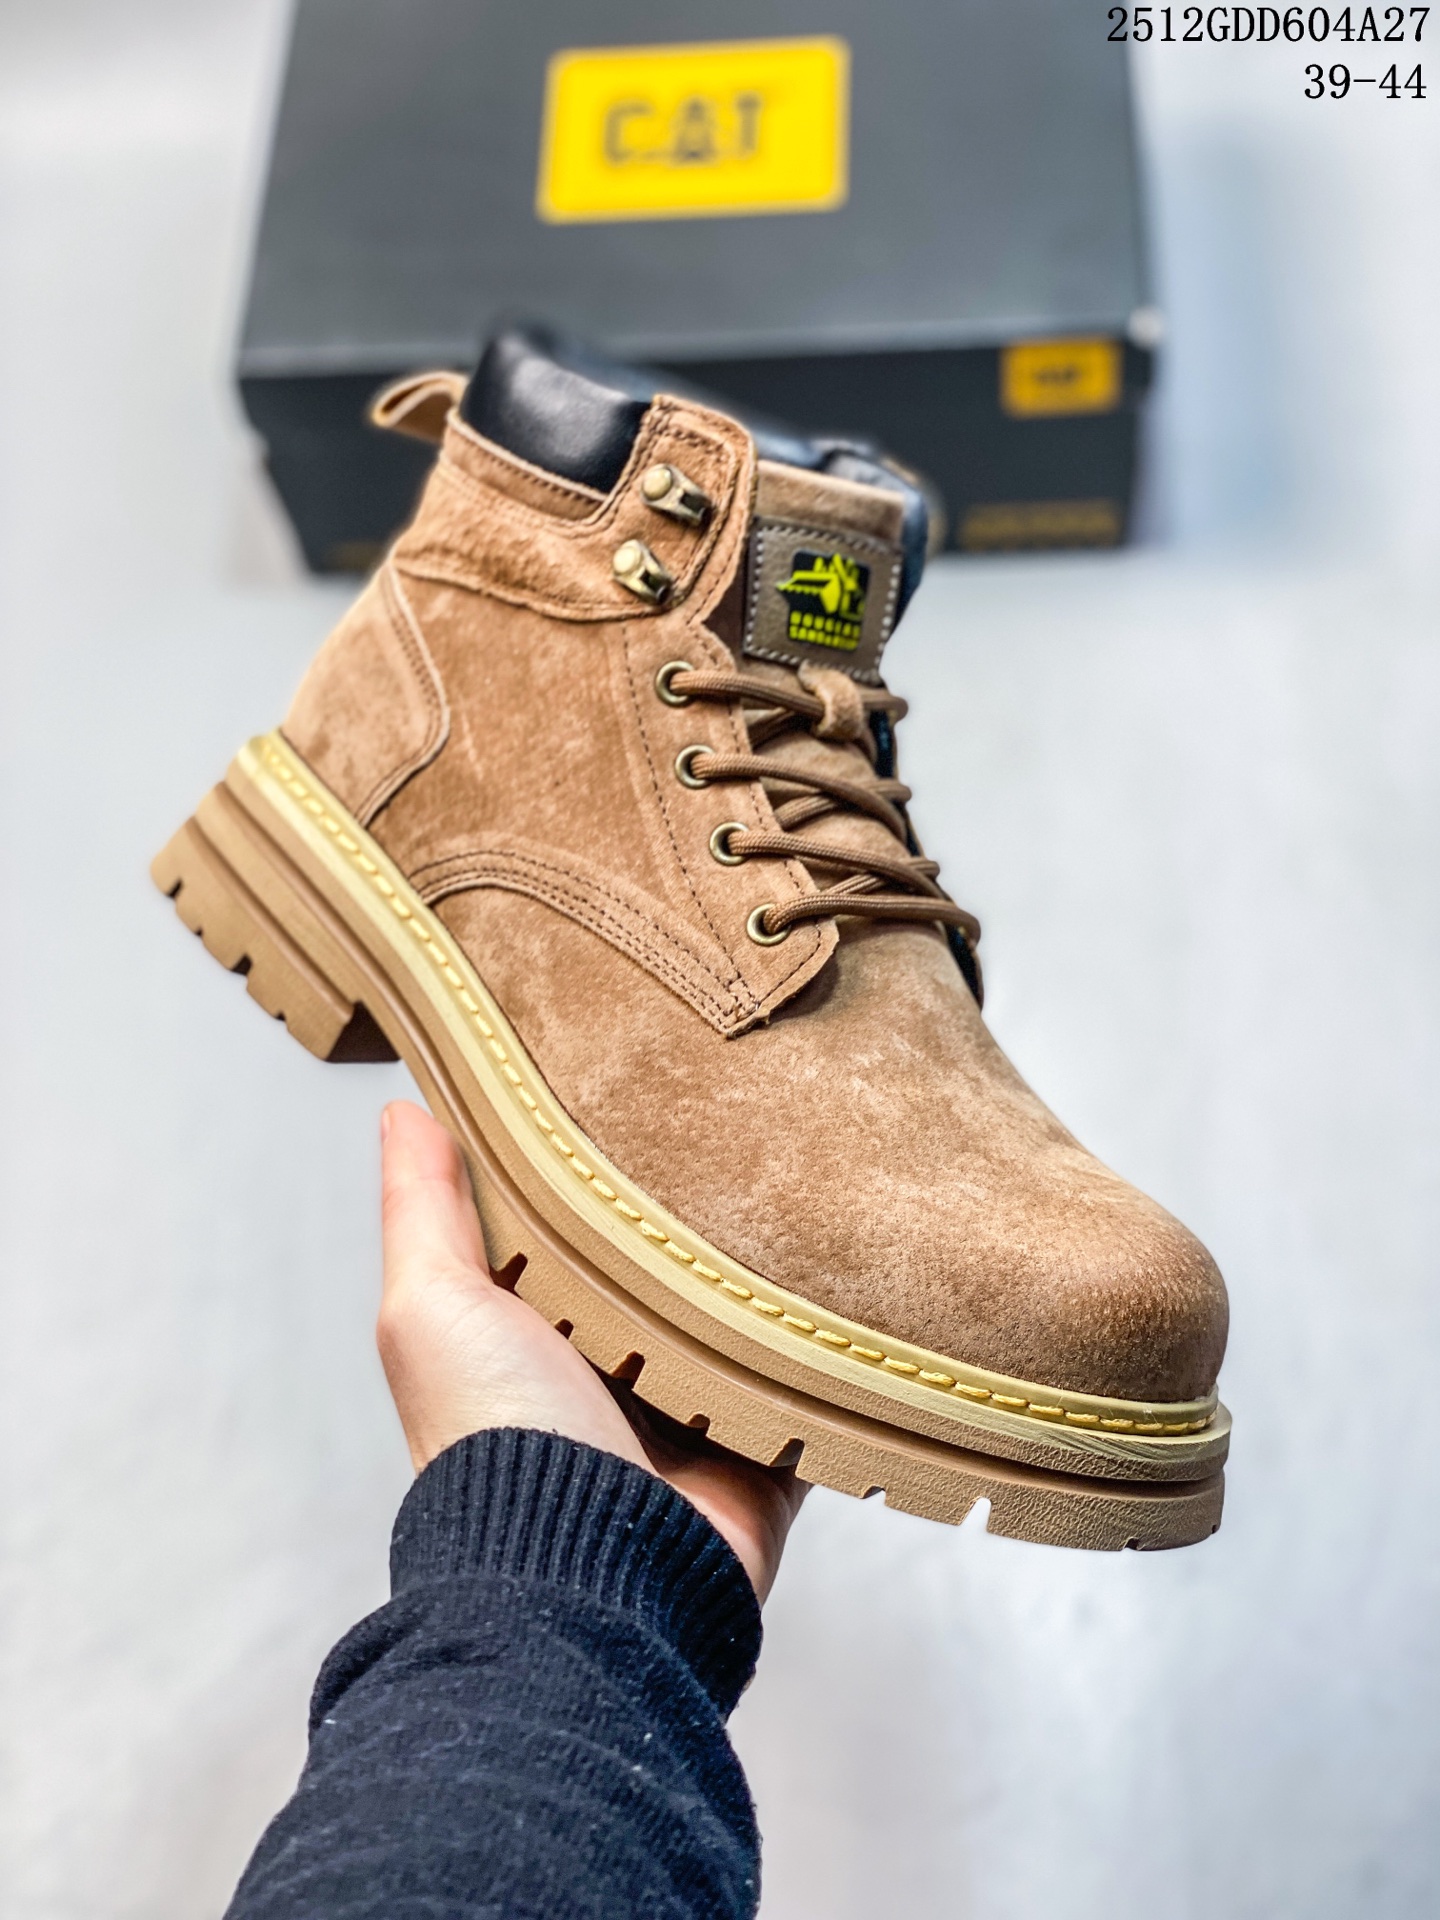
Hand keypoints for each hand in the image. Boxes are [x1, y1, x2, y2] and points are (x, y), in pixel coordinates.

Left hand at [376, 1101, 806, 1599]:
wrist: (586, 1577)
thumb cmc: (491, 1440)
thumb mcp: (432, 1304)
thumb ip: (423, 1207)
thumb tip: (403, 1106)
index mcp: (536, 1324)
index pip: (576, 1219)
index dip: (600, 1155)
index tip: (640, 1077)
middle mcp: (615, 1364)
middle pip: (670, 1264)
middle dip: (703, 1207)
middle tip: (752, 1113)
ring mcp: (694, 1409)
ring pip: (747, 1316)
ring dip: (771, 1273)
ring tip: (819, 1180)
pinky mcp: (765, 1448)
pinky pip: (813, 1385)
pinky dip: (829, 1347)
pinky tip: (858, 1282)